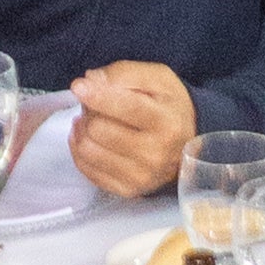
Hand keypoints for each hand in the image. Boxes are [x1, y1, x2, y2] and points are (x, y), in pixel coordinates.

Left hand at [66, 62, 195, 196]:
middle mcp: (155, 153)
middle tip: (94, 104)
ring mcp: (141, 176)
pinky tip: (87, 138)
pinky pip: (88, 170)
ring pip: (88, 150)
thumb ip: (125, 73)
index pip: (126, 107)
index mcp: (166, 122)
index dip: (97, 95)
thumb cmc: (169, 106)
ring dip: (82, 130)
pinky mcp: (128, 191)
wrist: (187, 145)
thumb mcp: (158, 78)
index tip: (78, 86)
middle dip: (90, 110)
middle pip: (99, 128)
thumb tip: (91, 80)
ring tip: (90, 120)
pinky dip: (80, 151)